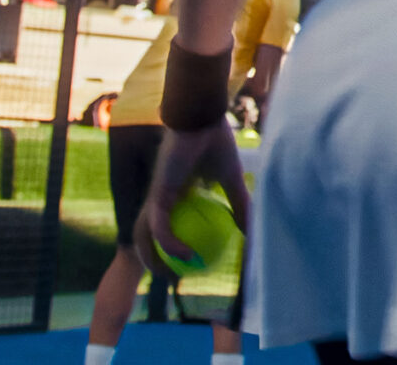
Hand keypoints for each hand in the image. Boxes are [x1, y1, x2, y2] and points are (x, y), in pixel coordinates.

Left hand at [132, 121, 251, 276]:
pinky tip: (187, 256)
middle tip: (173, 278)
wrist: (202, 118)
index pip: (163, 224)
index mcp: (175, 192)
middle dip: (152, 259)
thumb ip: (239, 204)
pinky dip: (170, 245)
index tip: (188, 263)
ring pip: (144, 234)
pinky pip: (160, 227)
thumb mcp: (232, 180)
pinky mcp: (158, 194)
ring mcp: (157, 195)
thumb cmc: (216, 141)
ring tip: (171, 275)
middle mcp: (161, 196)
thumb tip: (252, 229)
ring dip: (152, 258)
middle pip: (146, 234)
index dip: (168, 246)